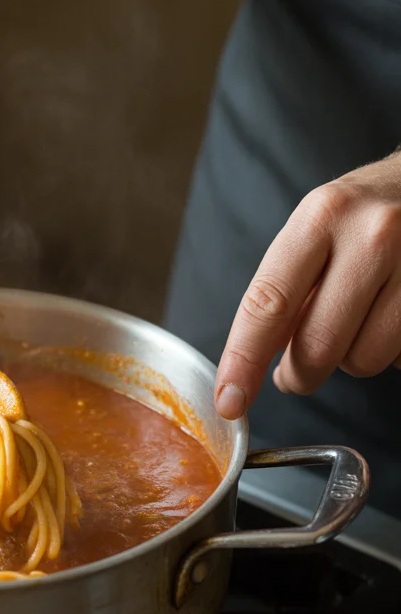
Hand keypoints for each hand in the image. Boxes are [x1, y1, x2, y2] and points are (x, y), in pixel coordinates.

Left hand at [215, 150, 400, 418]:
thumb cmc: (362, 214)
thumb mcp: (313, 228)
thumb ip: (283, 289)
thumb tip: (253, 360)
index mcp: (321, 217)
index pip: (269, 304)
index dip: (244, 359)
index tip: (230, 399)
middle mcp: (372, 236)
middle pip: (318, 345)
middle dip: (298, 374)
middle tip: (293, 374)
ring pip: (363, 360)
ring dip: (349, 359)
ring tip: (354, 324)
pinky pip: (400, 358)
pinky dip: (387, 351)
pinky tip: (388, 317)